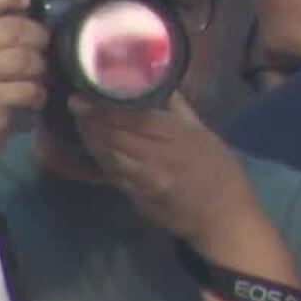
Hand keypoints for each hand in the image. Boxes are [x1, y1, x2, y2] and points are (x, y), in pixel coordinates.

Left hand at [69, 92, 259, 245]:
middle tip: (76, 105)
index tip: (84, 94)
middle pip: (116, 136)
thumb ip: (179, 109)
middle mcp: (160, 158)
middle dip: (91, 120)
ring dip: (91, 139)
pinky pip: (114, 176)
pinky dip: (101, 160)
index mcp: (179, 137)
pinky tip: (94, 148)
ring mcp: (147, 181)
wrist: (224, 218)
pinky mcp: (140, 199)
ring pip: (109, 156)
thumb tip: (158, 82)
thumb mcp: (205, 134)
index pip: (134, 117)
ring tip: (81, 123)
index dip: (104, 106)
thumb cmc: (221, 173)